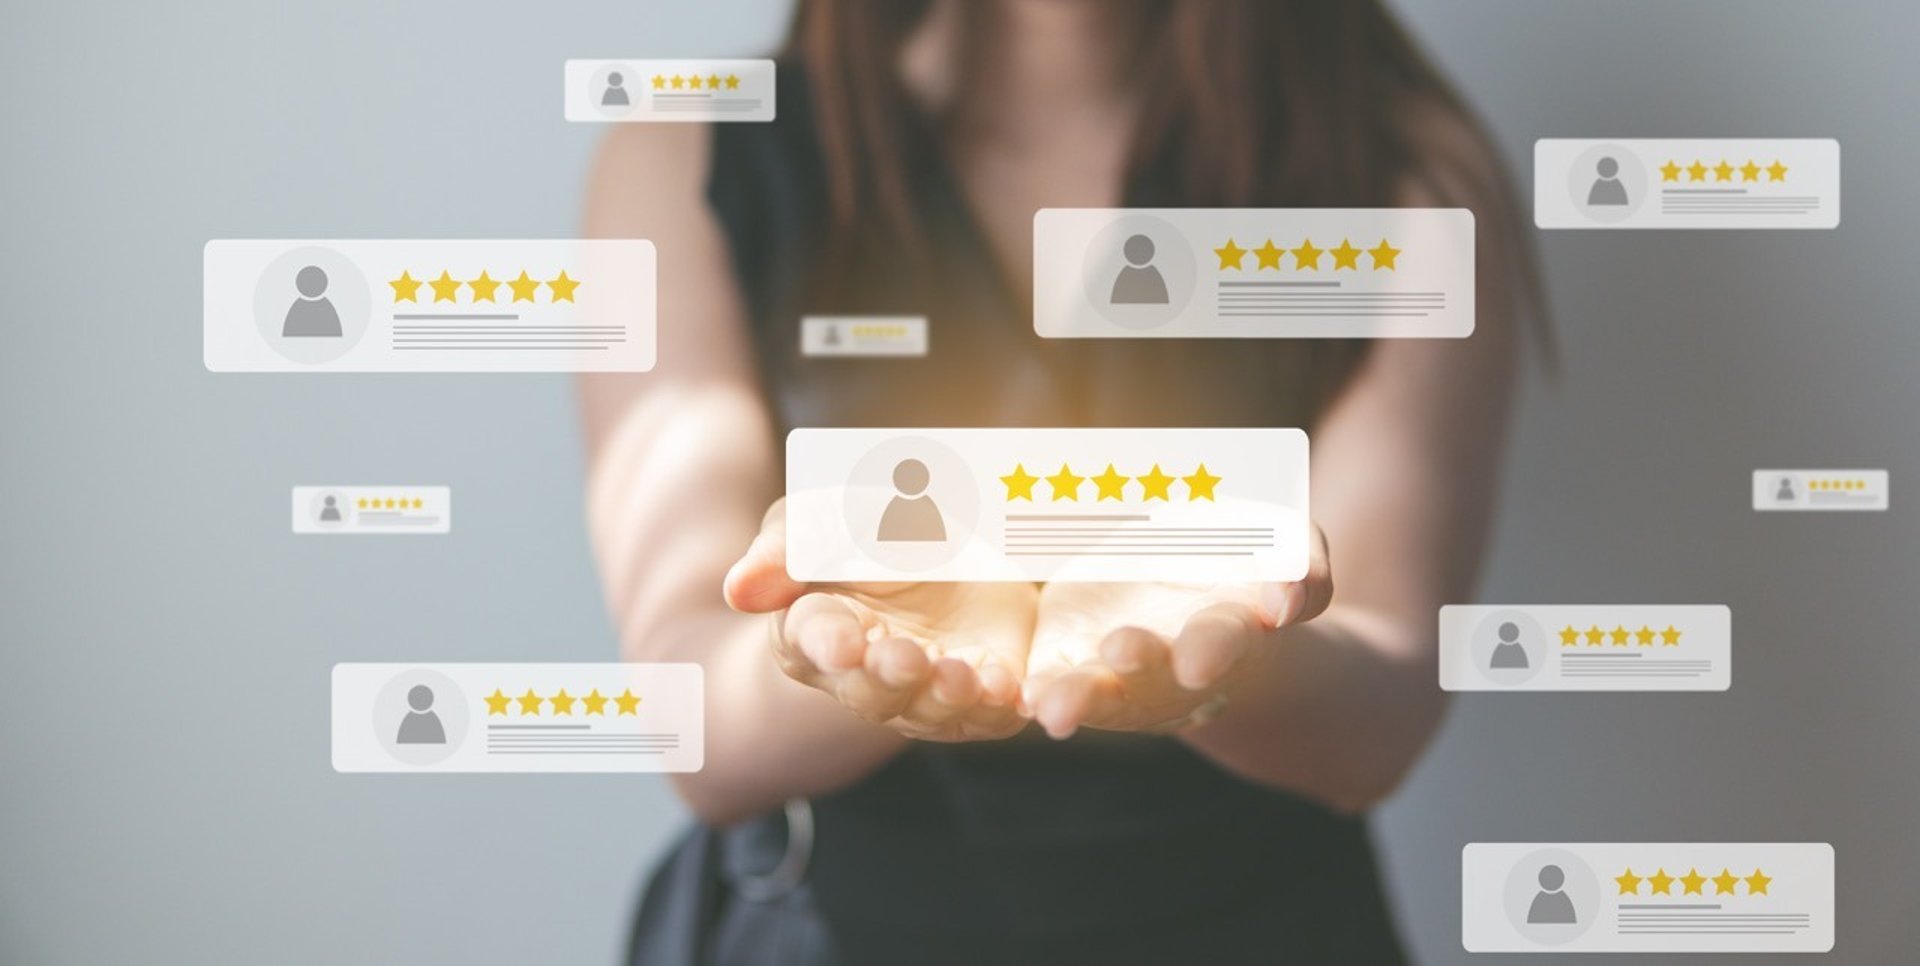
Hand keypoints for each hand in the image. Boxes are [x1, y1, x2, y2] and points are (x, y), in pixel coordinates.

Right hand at [724, 499, 1038, 740]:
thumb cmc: (872, 530)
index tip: (841, 641)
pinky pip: (985, 714)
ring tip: (960, 676)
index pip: (810, 641)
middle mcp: (865, 672)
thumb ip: (789, 546)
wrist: (953, 542)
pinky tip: (1005, 689)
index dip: (825, 643)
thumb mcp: (833, 516)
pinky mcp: (978, 696)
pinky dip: (994, 706)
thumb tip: (739, 590)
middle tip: (903, 657)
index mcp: (816, 627)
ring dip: (942, 696)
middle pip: (869, 687)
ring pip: (927, 710)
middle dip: (887, 675)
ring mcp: (923, 690)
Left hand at [1023, 525, 1332, 737]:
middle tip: (1123, 650)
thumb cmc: (1241, 560)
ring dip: (1079, 699)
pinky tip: (1019, 697)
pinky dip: (1037, 694)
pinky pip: (1051, 685)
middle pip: (1157, 678)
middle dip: (1141, 667)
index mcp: (1228, 629)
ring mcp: (1117, 674)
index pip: (1226, 642)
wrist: (1182, 579)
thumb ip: (1299, 565)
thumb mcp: (1280, 546)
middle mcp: (1171, 666)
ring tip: (1052, 707)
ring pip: (1099, 696)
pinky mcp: (1067, 665)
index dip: (1214, 648)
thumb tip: (1291, 598)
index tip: (1199, 660)